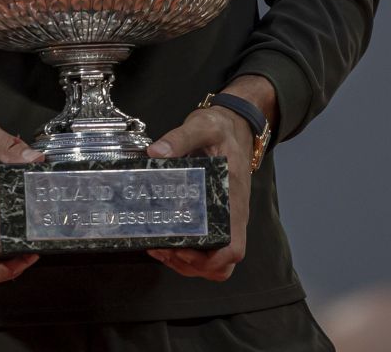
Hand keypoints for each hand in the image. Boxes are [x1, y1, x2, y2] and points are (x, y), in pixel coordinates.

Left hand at [145, 105, 255, 280]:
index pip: (234, 248)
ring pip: (213, 260)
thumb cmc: (221, 130)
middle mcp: (231, 216)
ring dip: (186, 263)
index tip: (185, 251)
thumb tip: (156, 153)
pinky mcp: (212, 216)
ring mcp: (223, 218)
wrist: (233, 125)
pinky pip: (205, 247)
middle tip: (164, 248)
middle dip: (192, 265)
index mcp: (233, 202)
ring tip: (160, 248)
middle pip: (222, 264)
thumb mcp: (202, 127)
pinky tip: (164, 240)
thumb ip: (179, 137)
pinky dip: (185, 252)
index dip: (212, 259)